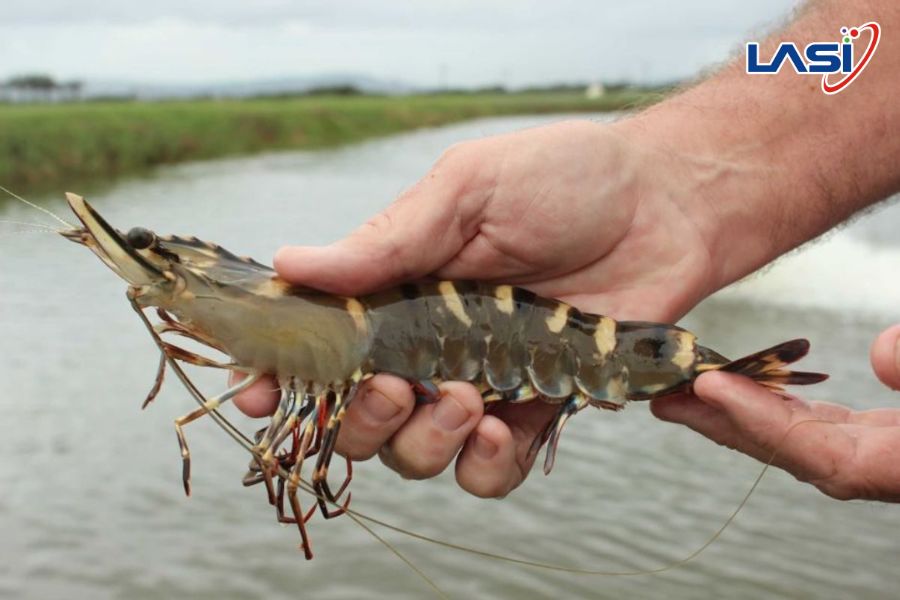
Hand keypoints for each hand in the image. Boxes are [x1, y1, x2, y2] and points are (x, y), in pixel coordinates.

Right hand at [234, 119, 722, 496]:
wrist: (666, 203)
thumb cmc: (566, 178)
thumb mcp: (468, 188)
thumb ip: (389, 239)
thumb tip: (292, 263)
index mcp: (399, 285)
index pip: (324, 339)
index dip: (286, 373)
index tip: (261, 395)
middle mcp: (429, 341)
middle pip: (359, 415)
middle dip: (358, 420)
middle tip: (394, 388)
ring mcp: (480, 380)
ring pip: (415, 453)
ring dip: (420, 443)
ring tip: (461, 398)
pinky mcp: (535, 407)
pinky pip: (490, 468)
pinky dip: (482, 465)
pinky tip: (494, 429)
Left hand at [651, 325, 899, 500]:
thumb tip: (879, 353)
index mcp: (892, 467)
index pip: (808, 445)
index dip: (754, 416)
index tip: (709, 386)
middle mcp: (869, 472)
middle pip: (776, 447)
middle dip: (714, 421)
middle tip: (660, 398)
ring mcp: (867, 459)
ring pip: (784, 438)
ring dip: (730, 414)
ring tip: (680, 392)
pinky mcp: (870, 443)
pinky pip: (806, 428)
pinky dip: (767, 408)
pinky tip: (738, 391)